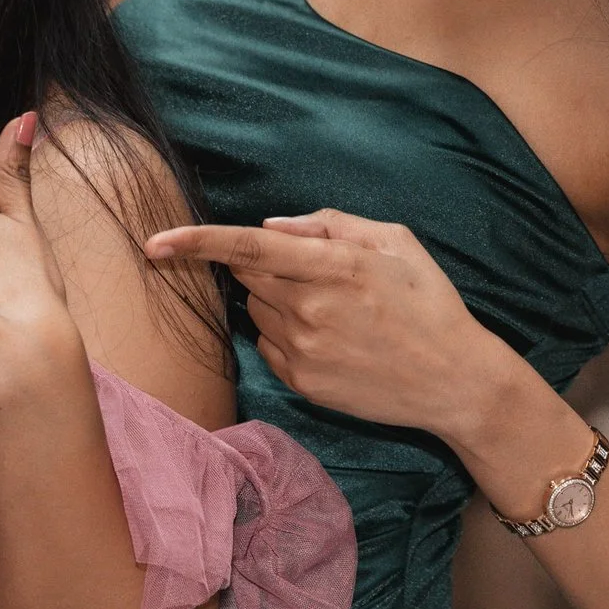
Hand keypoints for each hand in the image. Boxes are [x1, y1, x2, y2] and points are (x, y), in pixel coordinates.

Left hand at [146, 210, 489, 435]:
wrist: (455, 382)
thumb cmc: (429, 302)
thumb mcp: (394, 242)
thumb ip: (328, 225)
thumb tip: (271, 228)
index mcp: (333, 268)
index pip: (248, 250)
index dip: (196, 242)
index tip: (154, 242)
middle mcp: (310, 311)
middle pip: (248, 277)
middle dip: (266, 267)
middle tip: (315, 273)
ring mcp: (303, 352)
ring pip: (257, 311)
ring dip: (278, 301)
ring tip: (334, 310)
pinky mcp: (302, 383)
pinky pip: (269, 346)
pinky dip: (287, 334)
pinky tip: (332, 338)